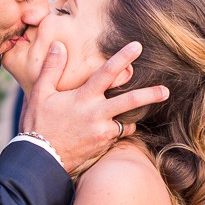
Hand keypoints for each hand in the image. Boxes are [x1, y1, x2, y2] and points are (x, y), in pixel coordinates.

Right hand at [19, 42, 168, 174]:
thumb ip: (52, 68)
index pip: (106, 73)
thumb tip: (59, 45)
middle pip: (130, 101)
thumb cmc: (38, 125)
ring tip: (141, 111)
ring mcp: (101, 132)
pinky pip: (117, 135)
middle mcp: (96, 114)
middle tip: (166, 91)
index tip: (137, 47)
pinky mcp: (102, 145)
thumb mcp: (40, 94)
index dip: (123, 58)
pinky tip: (118, 127)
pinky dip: (120, 130)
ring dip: (133, 116)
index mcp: (83, 98)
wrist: (40, 159)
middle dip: (150, 94)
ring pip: (126, 121)